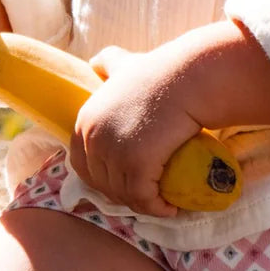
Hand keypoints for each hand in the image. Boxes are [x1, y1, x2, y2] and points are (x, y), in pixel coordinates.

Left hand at [68, 45, 202, 218]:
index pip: (83, 165)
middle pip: (103, 183)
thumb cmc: (159, 72)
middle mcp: (93, 138)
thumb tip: (94, 62)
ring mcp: (112, 153)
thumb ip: (108, 63)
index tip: (128, 179)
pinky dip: (157, 208)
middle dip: (125, 193)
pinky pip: (143, 199)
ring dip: (144, 203)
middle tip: (150, 192)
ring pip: (124, 194)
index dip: (104, 178)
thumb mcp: (125, 65)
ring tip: (163, 201)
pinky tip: (172, 207)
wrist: (185, 79)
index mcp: (85, 121)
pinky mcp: (135, 166)